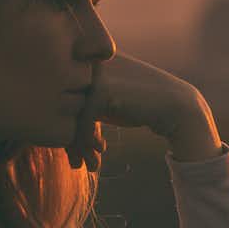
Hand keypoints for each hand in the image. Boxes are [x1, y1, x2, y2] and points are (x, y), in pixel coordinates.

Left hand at [67, 52, 218, 168]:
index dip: (68, 127)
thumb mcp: (106, 102)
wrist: (175, 106)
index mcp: (85, 61)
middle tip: (78, 164)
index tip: (78, 151)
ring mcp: (94, 74)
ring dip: (77, 145)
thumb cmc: (139, 106)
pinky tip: (98, 159)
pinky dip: (87, 144)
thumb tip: (53, 127)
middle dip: (69, 139)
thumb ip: (81, 104)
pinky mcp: (102, 90)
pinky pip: (83, 122)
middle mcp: (87, 62)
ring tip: (85, 166)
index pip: (63, 98)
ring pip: (71, 116)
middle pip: (63, 107)